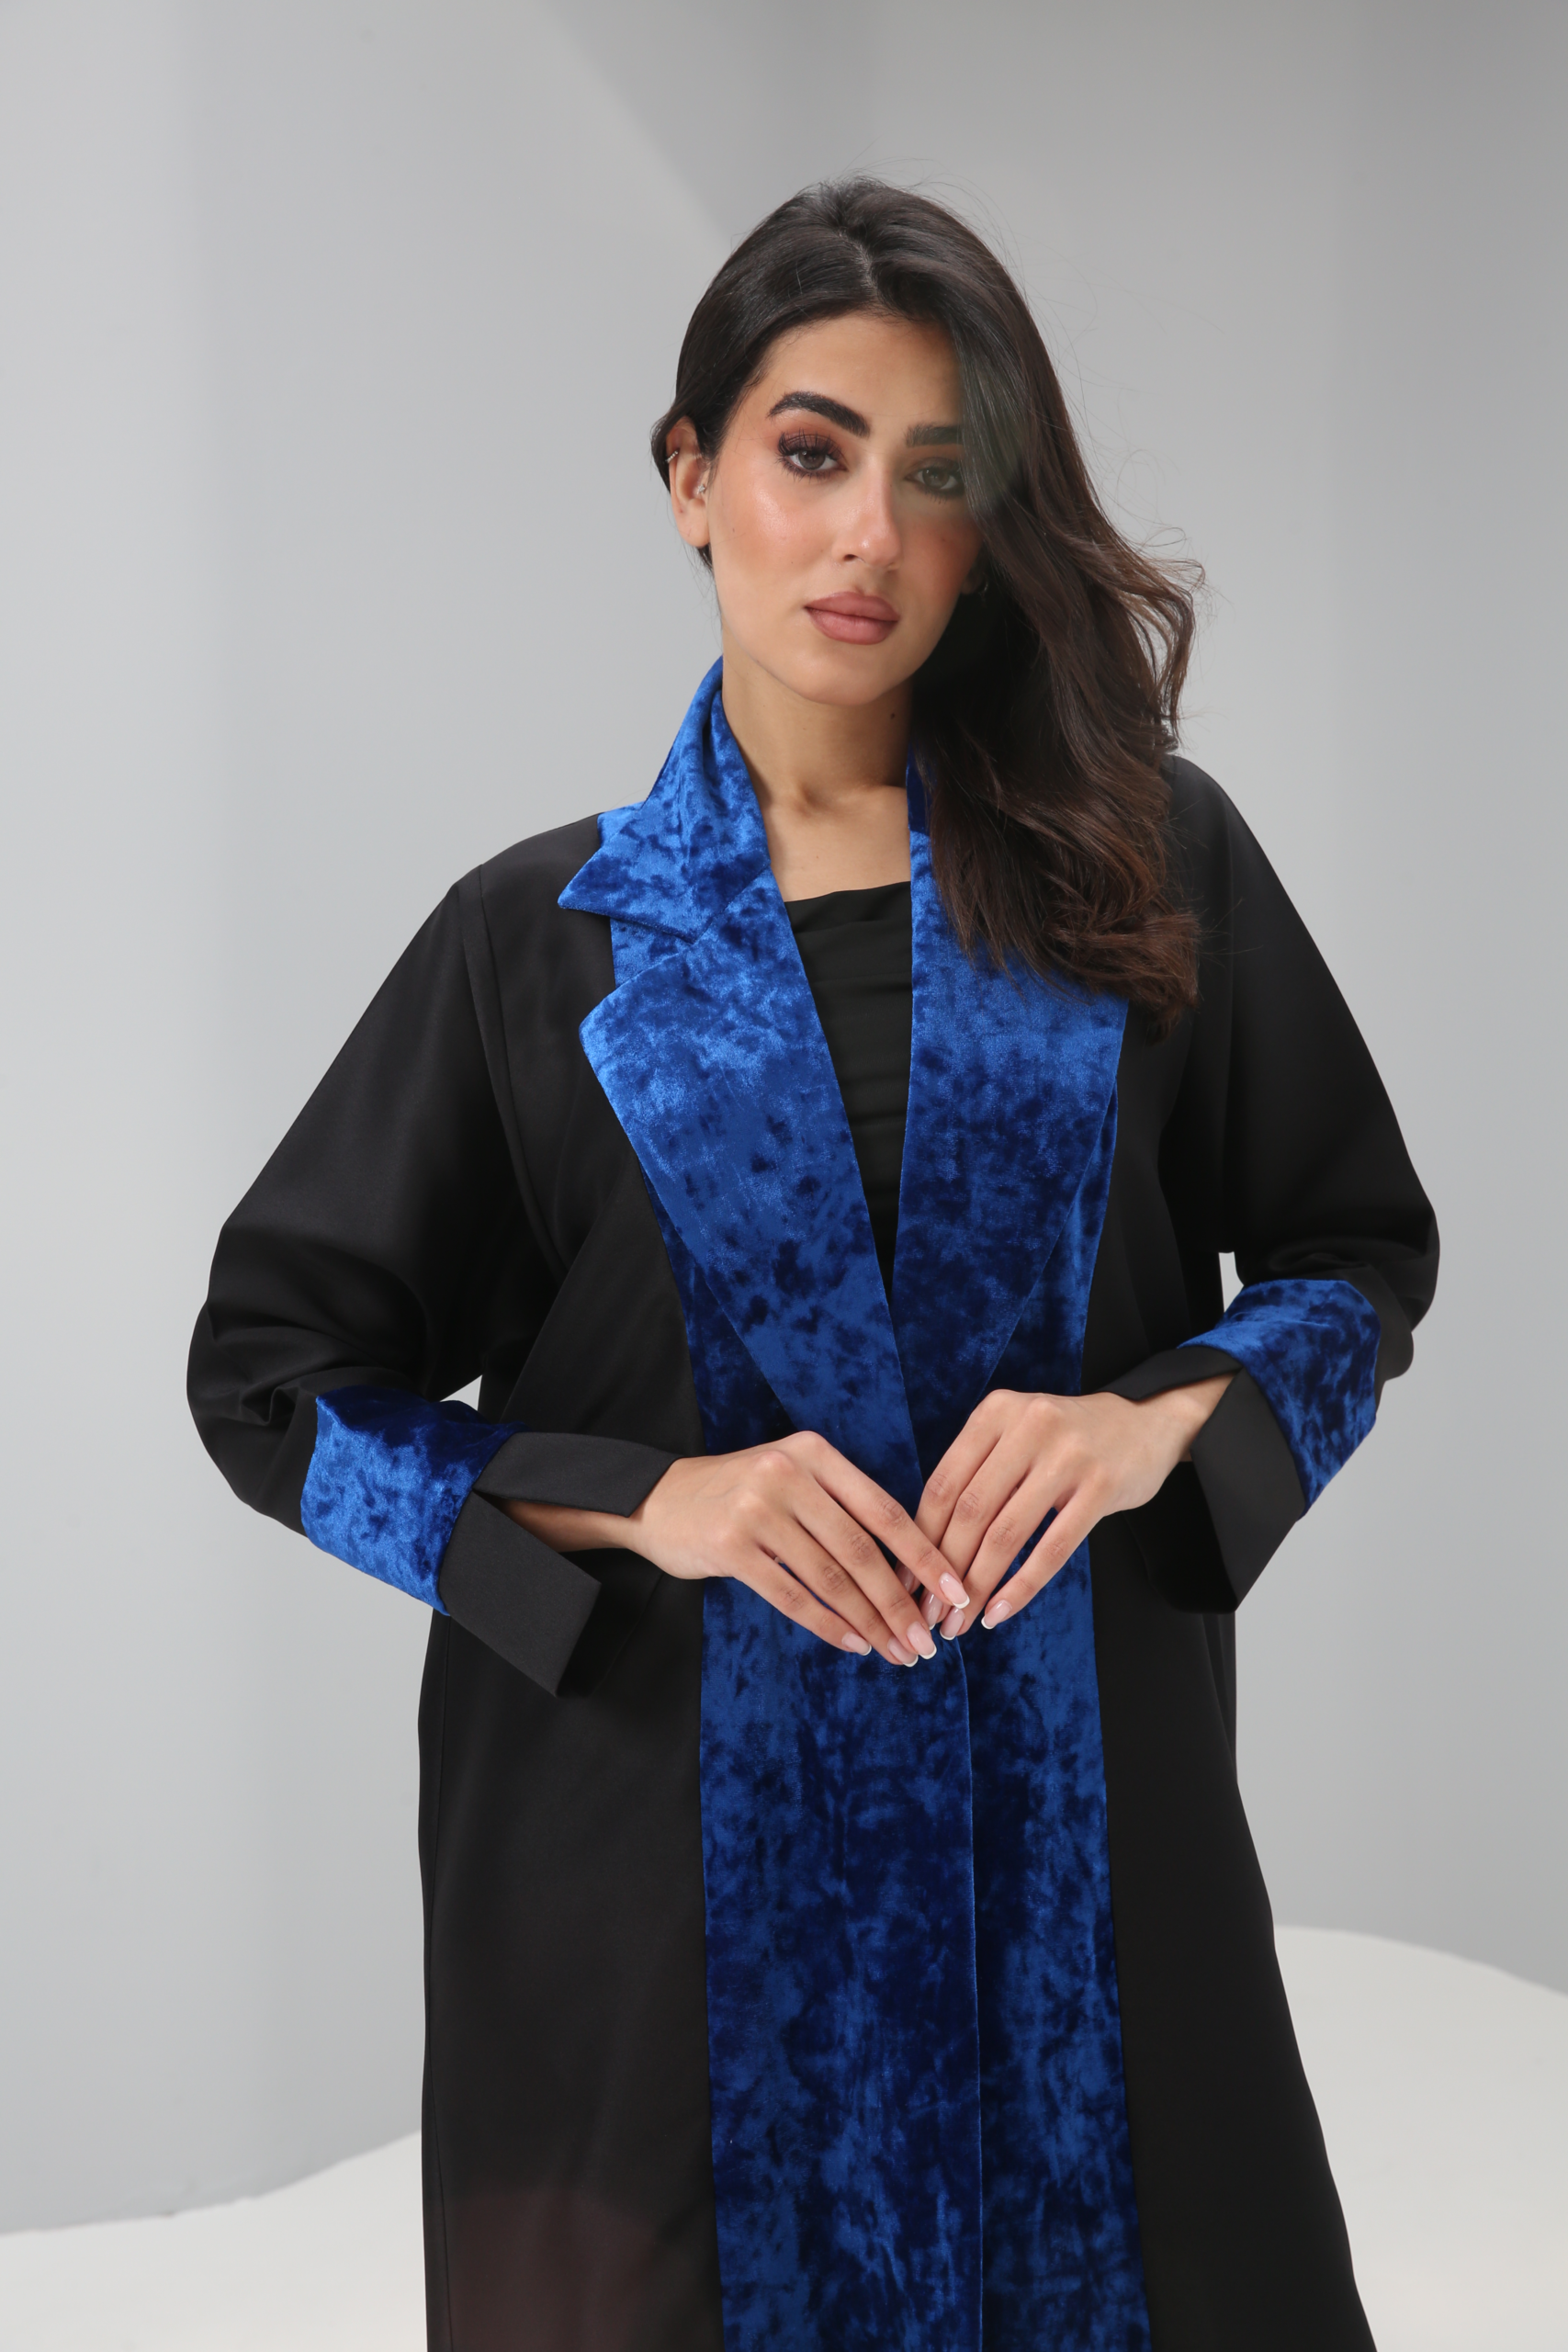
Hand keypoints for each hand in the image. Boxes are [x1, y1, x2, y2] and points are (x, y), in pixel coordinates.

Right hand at [506, 1431, 962, 1667]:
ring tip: (896, 1651)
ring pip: (831, 1577)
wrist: (659, 1500)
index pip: (884, 1508)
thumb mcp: (793, 1478)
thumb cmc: (741, 1494)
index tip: (956, 1590)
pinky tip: (853, 1643)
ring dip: (870, 1621)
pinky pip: (792, 1595)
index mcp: (815, 1454)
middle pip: (862, 1550)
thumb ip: (842, 1508)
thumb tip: (911, 1568)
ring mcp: (757, 1509)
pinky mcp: (730, 1546)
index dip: (925, 1554)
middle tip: (926, 1641)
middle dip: (900, 1602)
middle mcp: (788, 1474)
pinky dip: (828, 1625)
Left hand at [915, 1378, 1231, 1635]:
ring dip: (977, 1587)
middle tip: (930, 1614)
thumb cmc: (1066, 1441)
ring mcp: (1068, 1455)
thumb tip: (923, 1546)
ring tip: (960, 1623)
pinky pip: (1052, 1549)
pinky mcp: (1102, 1486)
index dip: (920, 1539)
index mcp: (996, 1412)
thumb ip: (976, 1474)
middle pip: (970, 1512)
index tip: (906, 1581)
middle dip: (943, 1571)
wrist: (1146, 1424)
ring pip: (1007, 1534)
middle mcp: (1028, 1426)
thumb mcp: (1016, 1435)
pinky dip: (1021, 1587)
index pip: (943, 1484)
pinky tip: (1000, 1612)